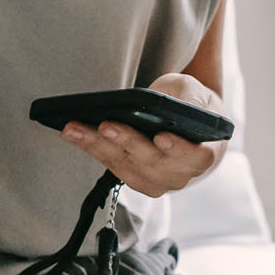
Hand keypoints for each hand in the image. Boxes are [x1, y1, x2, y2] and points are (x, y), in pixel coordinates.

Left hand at [61, 72, 227, 199]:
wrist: (185, 124)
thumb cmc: (191, 105)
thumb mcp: (195, 93)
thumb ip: (189, 98)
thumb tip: (171, 105)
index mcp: (203, 154)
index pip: (195, 157)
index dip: (179, 149)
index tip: (162, 137)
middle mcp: (179, 175)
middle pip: (151, 161)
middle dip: (127, 142)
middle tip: (106, 124)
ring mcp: (155, 181)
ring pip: (124, 165)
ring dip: (97, 146)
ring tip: (74, 128)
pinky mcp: (132, 178)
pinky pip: (110, 164)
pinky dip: (90, 148)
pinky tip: (72, 132)